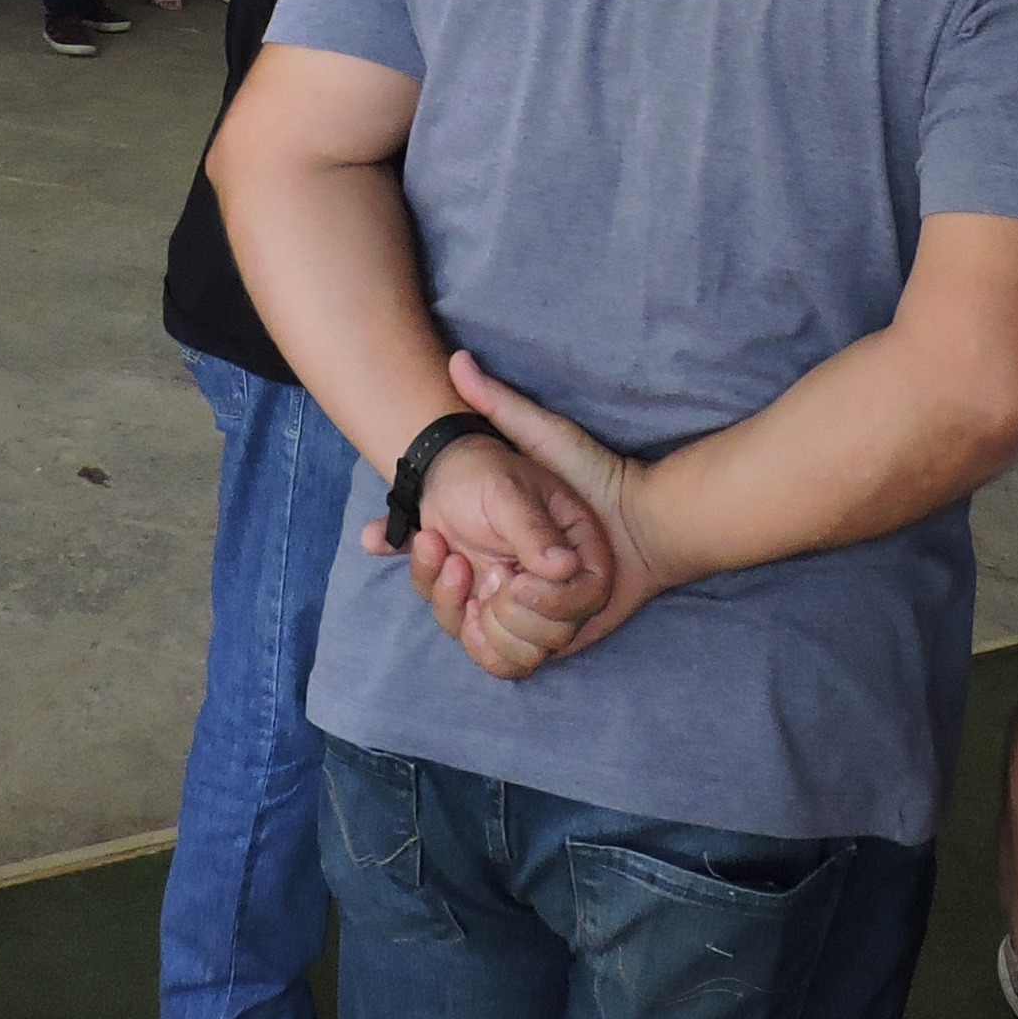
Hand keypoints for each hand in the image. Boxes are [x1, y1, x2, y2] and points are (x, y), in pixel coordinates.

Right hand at [406, 350, 678, 668]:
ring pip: (463, 629)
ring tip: (493, 580)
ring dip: (465, 610)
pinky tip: (515, 605)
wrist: (647, 526)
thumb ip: (500, 405)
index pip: (425, 545)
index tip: (370, 537)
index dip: (390, 542)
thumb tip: (458, 360)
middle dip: (432, 584)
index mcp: (484, 536)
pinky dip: (503, 640)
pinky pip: (503, 658)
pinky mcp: (541, 638)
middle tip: (448, 557)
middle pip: (436, 595)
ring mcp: (515, 609)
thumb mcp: (543, 438)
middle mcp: (494, 574)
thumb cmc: (596, 477)